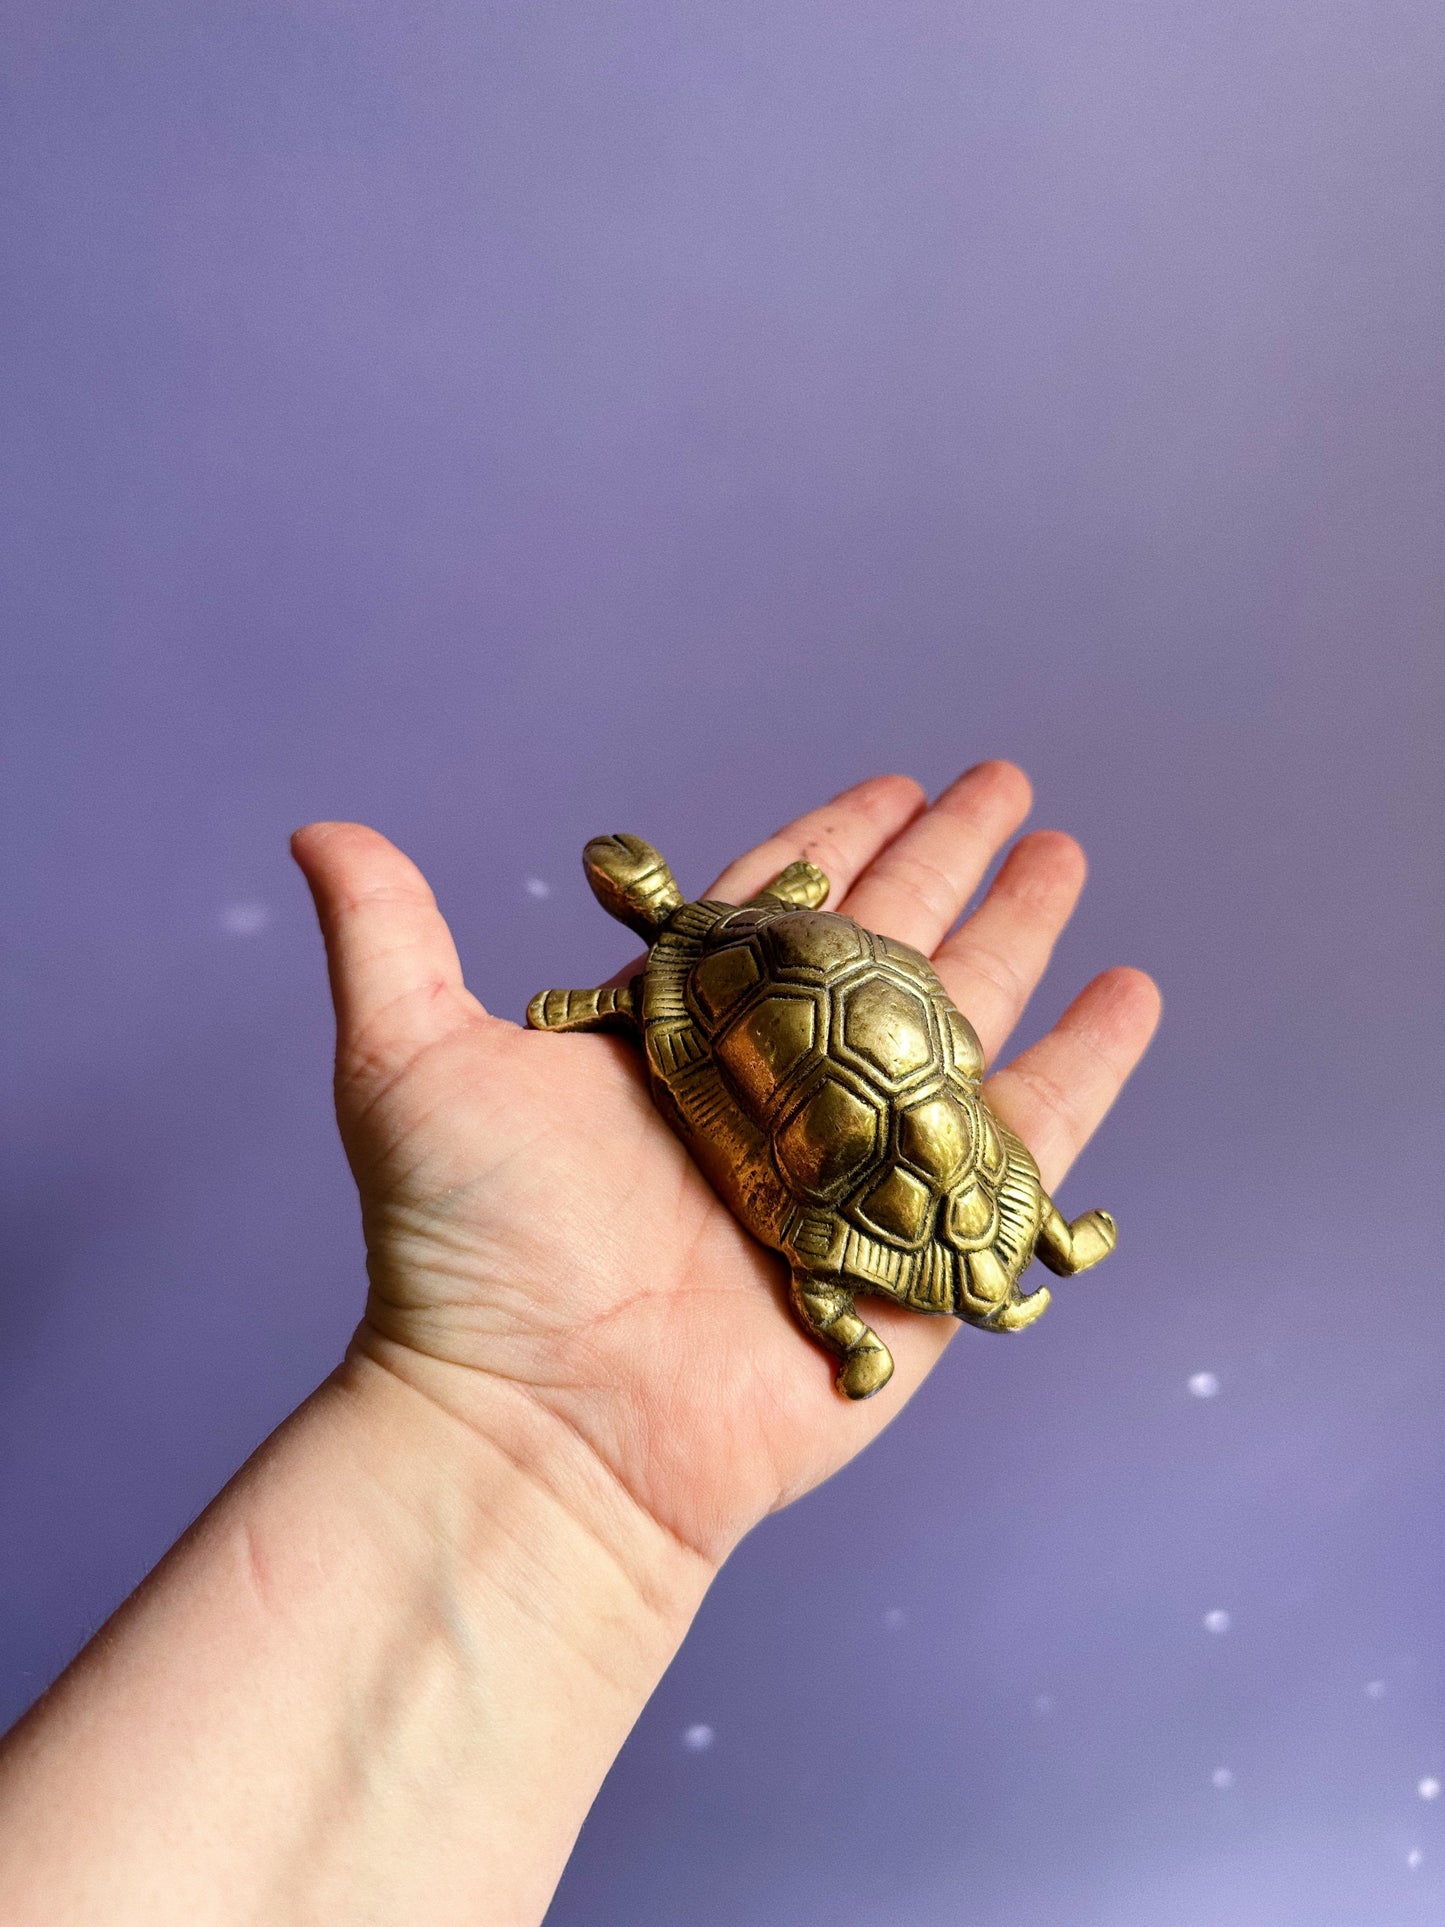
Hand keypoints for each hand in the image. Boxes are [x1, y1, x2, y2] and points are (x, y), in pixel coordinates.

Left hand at [291, 764, 1160, 1573]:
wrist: (543, 1430)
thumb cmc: (470, 1253)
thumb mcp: (411, 1067)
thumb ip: (390, 940)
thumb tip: (321, 831)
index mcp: (683, 1041)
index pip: (778, 911)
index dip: (837, 839)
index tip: (895, 777)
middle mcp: (775, 1092)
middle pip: (884, 950)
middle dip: (948, 861)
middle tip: (1008, 784)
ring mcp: (855, 1168)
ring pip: (961, 1023)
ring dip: (1021, 937)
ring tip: (1067, 857)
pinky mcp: (924, 1251)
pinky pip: (1028, 1145)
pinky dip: (1087, 1070)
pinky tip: (1129, 995)